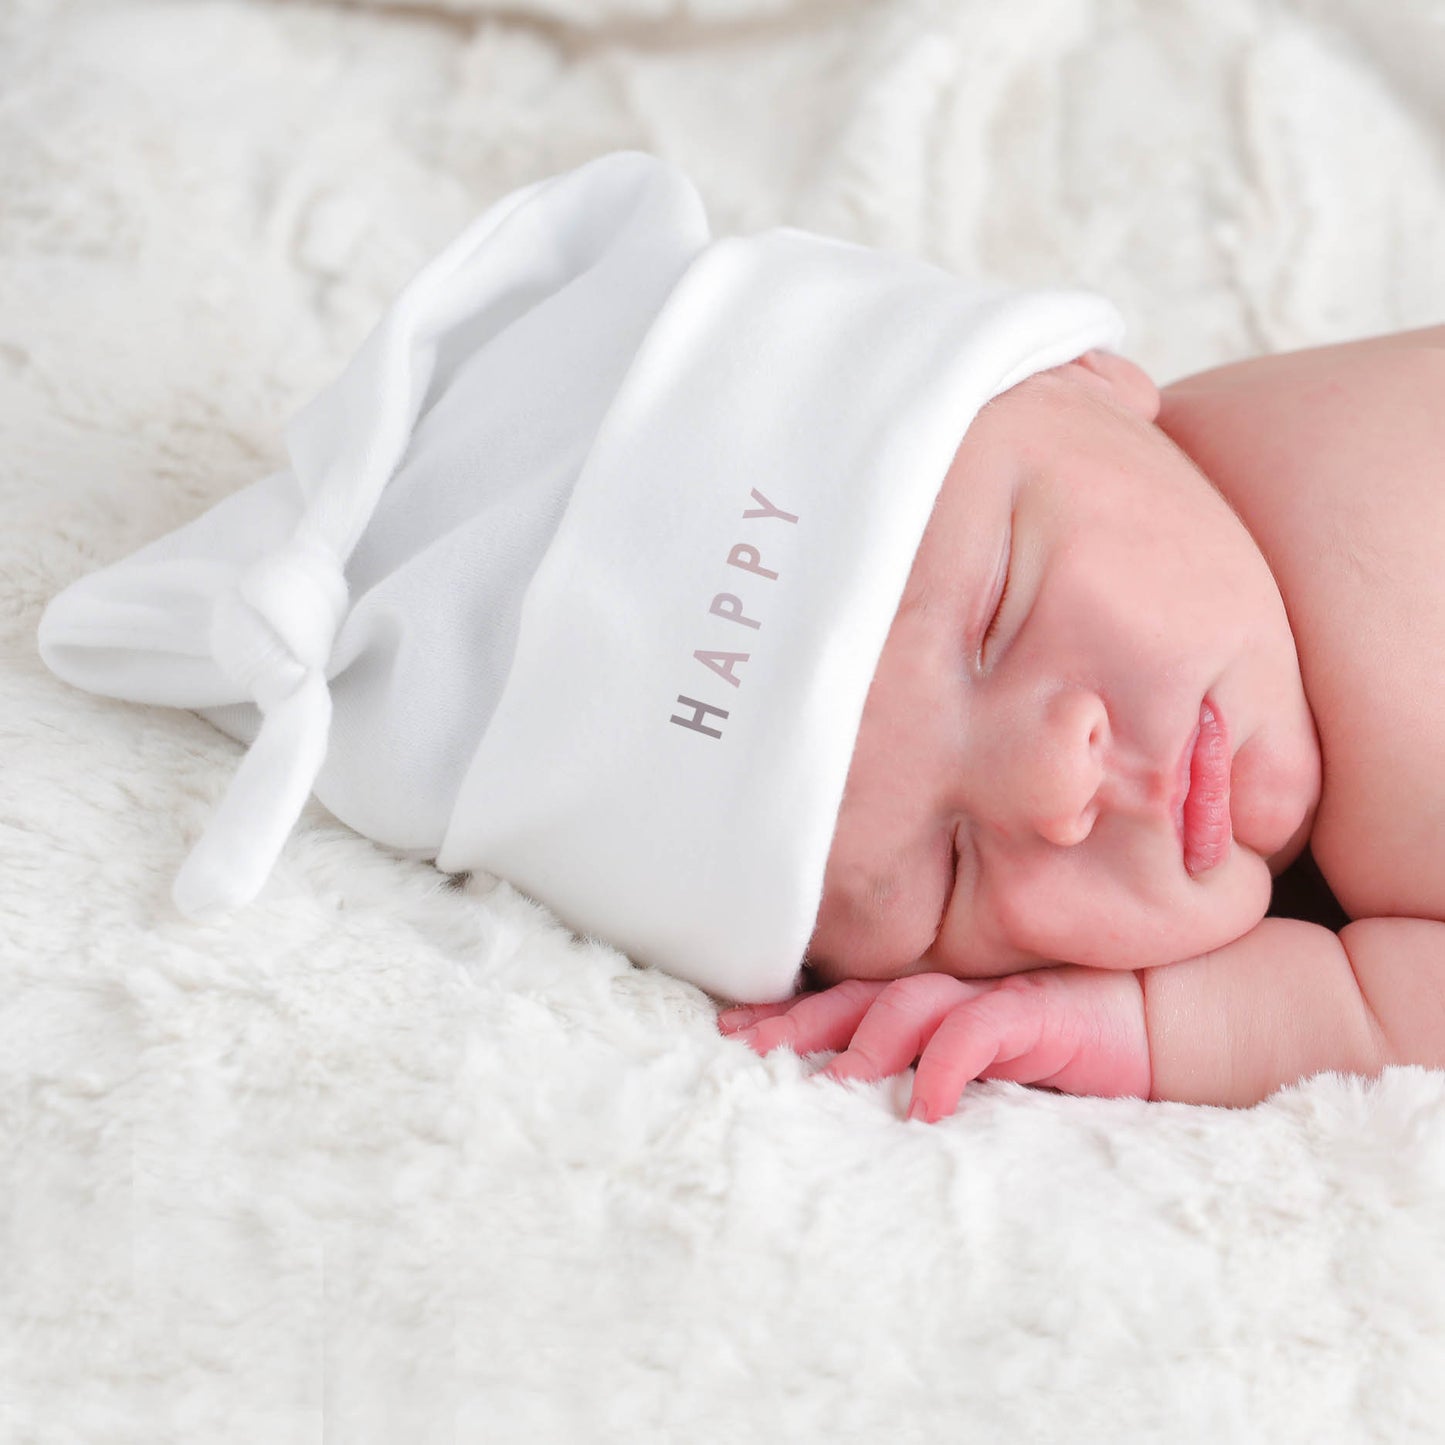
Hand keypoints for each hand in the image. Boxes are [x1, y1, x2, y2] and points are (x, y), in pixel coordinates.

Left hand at [718, 966, 1150, 1120]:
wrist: (1145, 1025)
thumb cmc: (1050, 1053)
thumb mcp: (974, 1071)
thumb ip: (920, 1077)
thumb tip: (848, 1113)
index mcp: (922, 1003)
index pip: (839, 1002)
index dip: (784, 1015)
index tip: (729, 1035)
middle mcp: (942, 992)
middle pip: (852, 997)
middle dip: (796, 1023)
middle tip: (748, 1051)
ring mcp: (984, 998)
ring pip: (905, 1005)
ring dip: (863, 1044)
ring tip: (828, 1087)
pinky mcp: (1031, 1014)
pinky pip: (977, 1031)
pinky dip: (945, 1065)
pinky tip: (925, 1105)